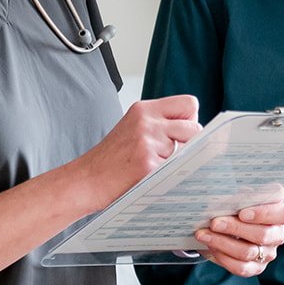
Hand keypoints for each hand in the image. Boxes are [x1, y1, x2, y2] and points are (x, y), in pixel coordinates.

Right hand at [73, 96, 200, 211]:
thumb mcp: (134, 128)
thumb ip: (161, 123)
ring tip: (155, 166)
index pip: (190, 103)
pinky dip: (169, 176)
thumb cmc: (111, 159)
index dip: (190, 120)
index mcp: (144, 109)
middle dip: (189, 143)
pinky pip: (177, 169)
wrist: (85, 181)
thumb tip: (198, 130)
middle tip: (169, 155)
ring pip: (188, 149)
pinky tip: (150, 177)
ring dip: (178, 160)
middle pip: (195, 127)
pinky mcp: (148, 164)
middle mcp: (146, 121)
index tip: (179, 134)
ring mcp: (147, 142)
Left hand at [195, 200, 283, 277]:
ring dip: (222, 242)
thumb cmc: (236, 207)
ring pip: (248, 252)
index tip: (241, 212)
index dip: (263, 214)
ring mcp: (268, 253)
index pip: (283, 214)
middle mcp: (277, 234)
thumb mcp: (240, 197)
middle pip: (262, 235)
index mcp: (280, 213)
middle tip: (214, 222)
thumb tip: (232, 194)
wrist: (226, 226)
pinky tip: (210, 246)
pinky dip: (222, 256)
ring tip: (204, 234)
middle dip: (235, 228)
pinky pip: (240, 267)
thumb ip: (241, 194)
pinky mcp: (256, 267)